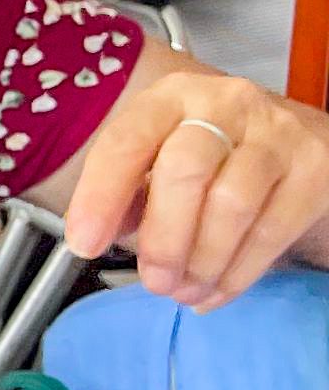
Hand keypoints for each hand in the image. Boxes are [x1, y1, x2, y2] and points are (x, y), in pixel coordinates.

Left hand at [55, 66, 328, 305]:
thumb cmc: (215, 154)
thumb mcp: (162, 155)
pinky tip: (215, 291)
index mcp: (173, 97)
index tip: (84, 245)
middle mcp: (227, 104)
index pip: (128, 140)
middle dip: (163, 238)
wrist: (300, 142)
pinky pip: (272, 230)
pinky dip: (237, 273)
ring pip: (232, 205)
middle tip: (154, 281)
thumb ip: (129, 191)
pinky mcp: (316, 170)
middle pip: (185, 172)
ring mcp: (278, 135)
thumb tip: (97, 236)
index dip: (101, 195)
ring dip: (202, 262)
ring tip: (182, 291)